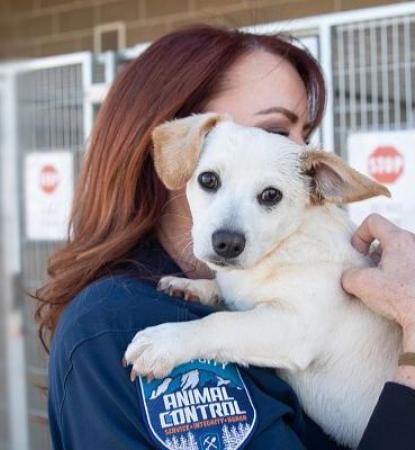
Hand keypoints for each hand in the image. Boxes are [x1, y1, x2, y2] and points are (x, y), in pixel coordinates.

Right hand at [341, 214, 414, 388]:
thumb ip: (349, 275)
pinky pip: (407, 268)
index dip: (359, 235)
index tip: (359, 255)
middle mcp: (414, 244)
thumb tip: (350, 277)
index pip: (373, 221)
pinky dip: (398, 277)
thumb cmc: (400, 297)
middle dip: (372, 255)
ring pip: (397, 255)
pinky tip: (395, 295)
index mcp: (399, 239)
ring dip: (385, 268)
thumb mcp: (361, 284)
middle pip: (385, 239)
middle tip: (368, 274)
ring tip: (382, 287)